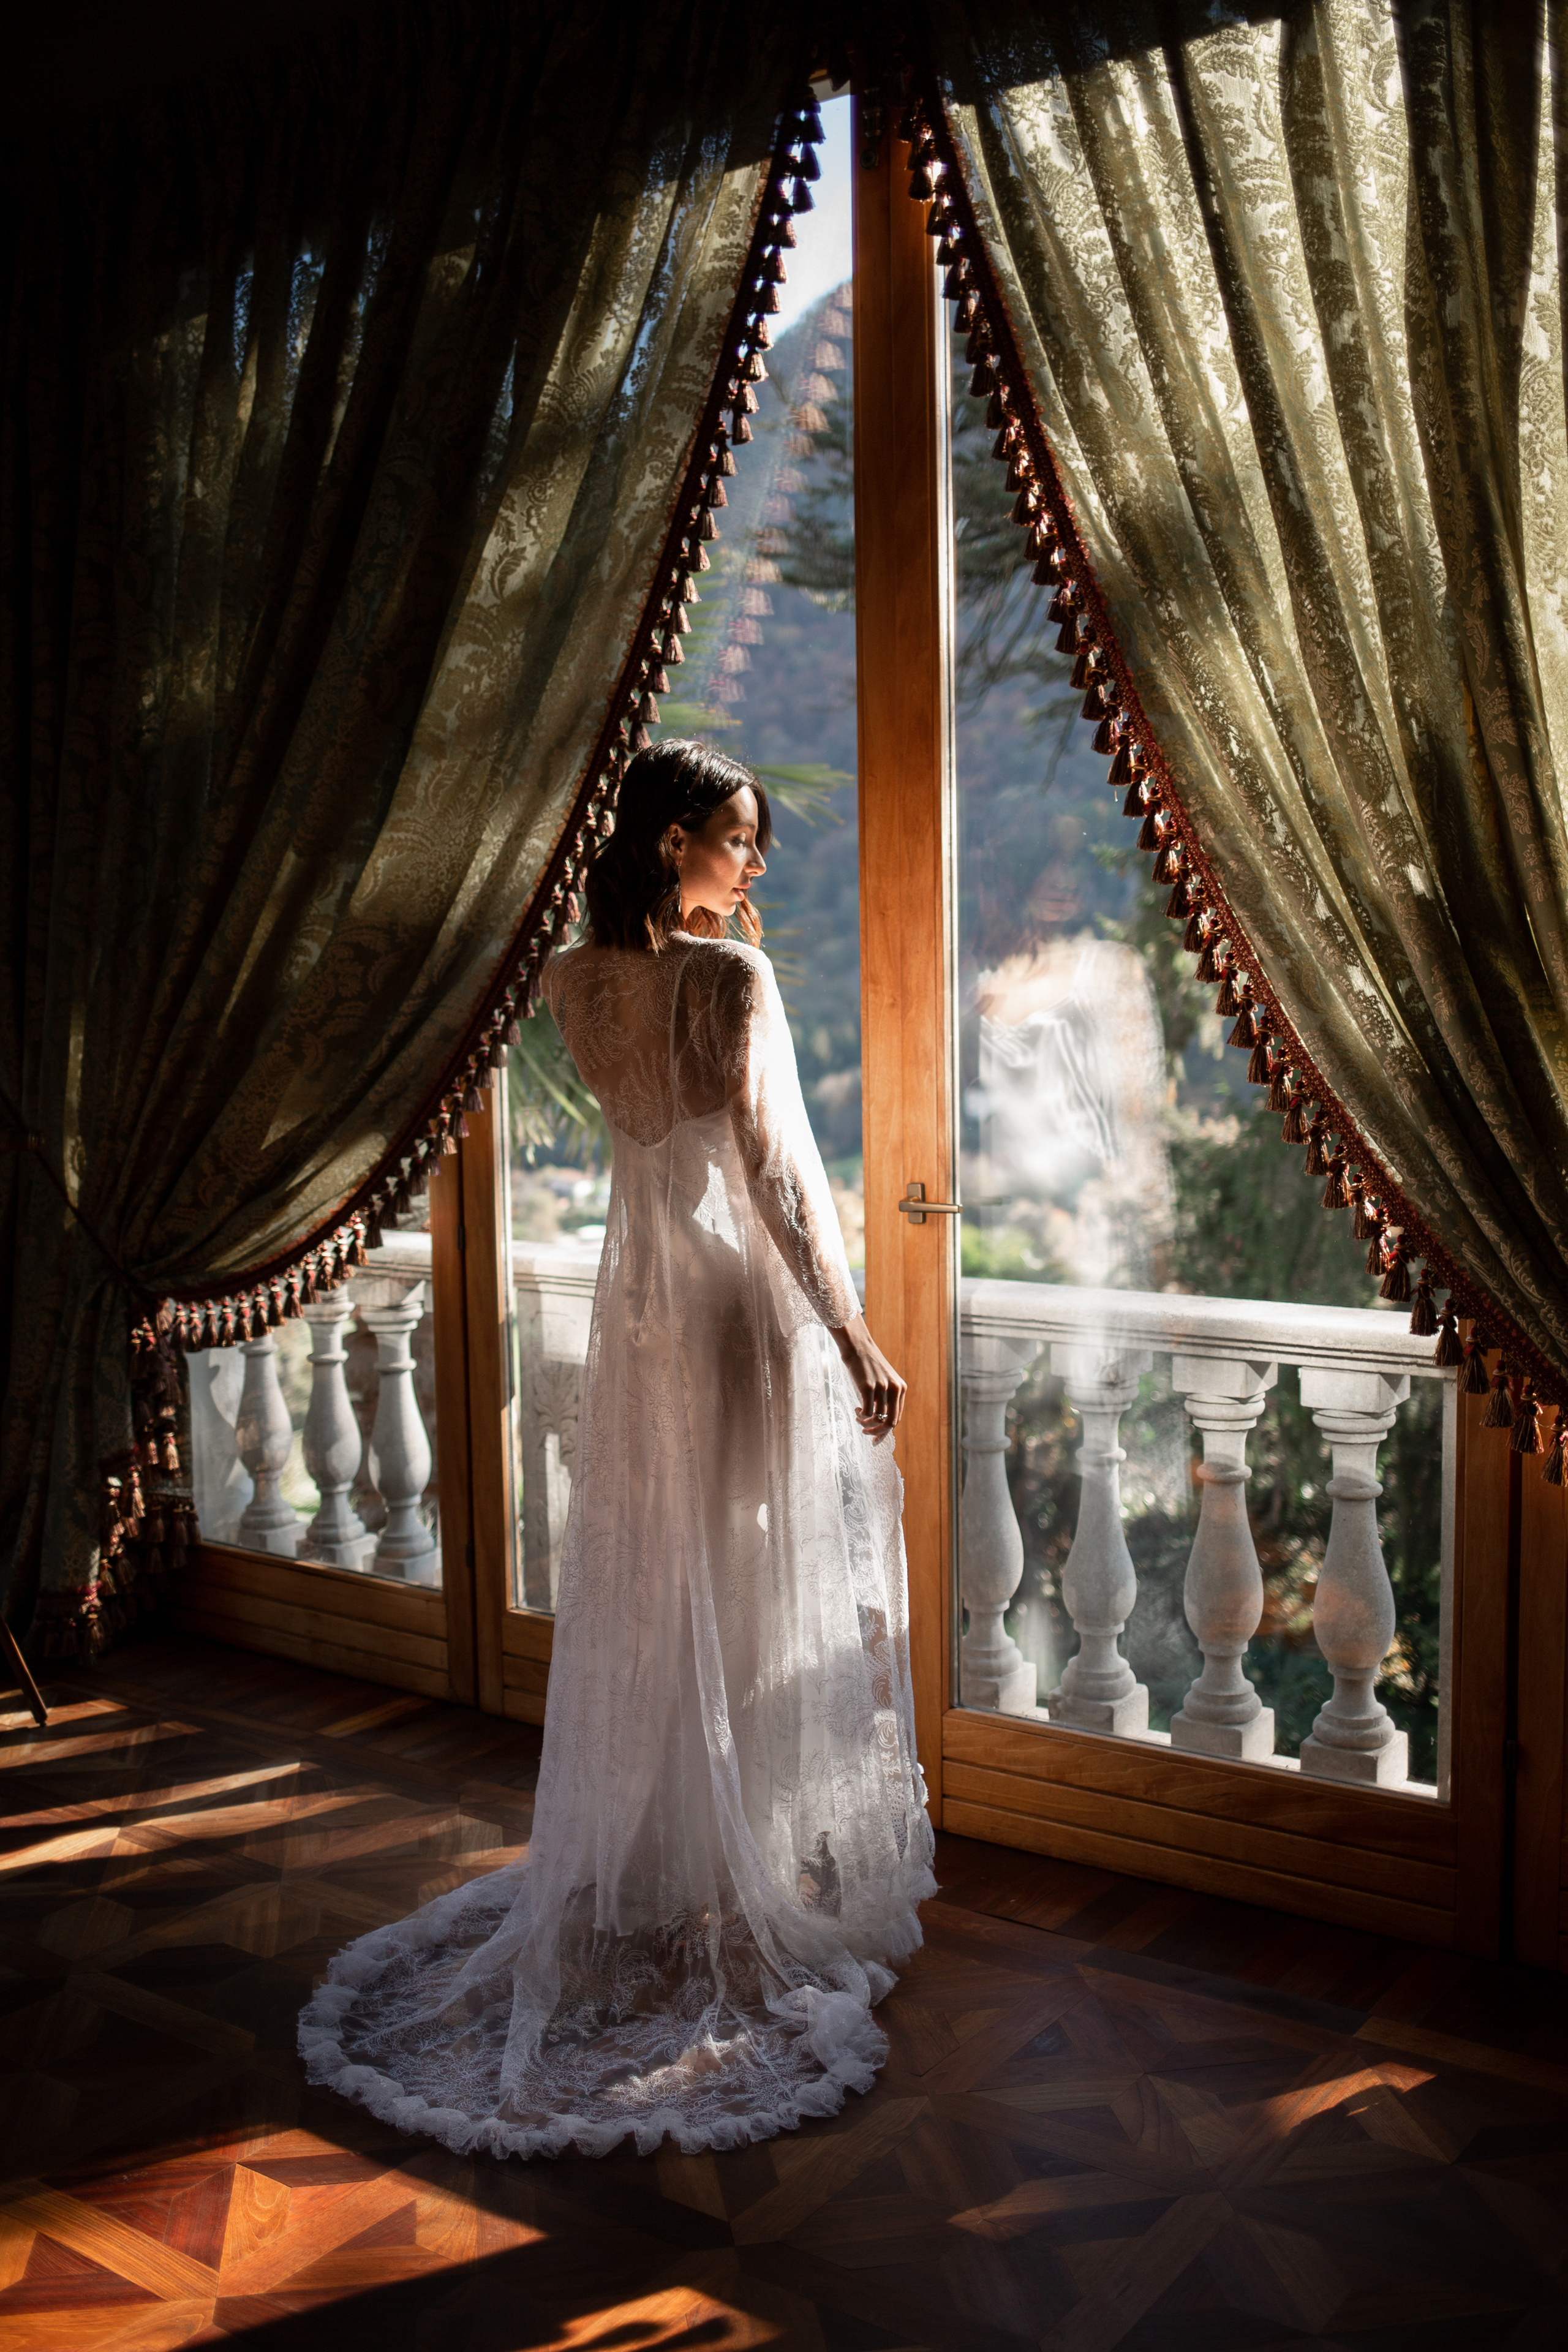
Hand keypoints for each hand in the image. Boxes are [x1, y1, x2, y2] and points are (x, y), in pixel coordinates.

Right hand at [831, 1315, 906, 1440]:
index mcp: (901, 1389)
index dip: (886, 1432)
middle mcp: (895, 1389)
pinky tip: (856, 1410)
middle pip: (891, 1423)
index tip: (875, 1439)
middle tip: (866, 1433)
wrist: (857, 1347)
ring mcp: (882, 1388)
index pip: (897, 1418)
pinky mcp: (868, 1387)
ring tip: (858, 1419)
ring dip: (866, 1424)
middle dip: (877, 1433)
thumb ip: (885, 1398)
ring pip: (877, 1419)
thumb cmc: (867, 1366)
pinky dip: (860, 1416)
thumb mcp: (883, 1381)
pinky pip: (866, 1413)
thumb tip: (878, 1422)